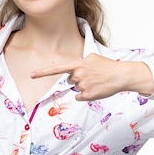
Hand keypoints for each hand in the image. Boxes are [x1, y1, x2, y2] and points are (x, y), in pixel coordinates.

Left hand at [30, 53, 153, 100]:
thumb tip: (72, 70)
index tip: (32, 75)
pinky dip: (86, 94)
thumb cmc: (107, 66)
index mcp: (78, 64)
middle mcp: (78, 75)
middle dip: (78, 78)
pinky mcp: (87, 95)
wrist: (121, 75)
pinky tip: (96, 89)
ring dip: (84, 85)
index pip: (57, 69)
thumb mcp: (92, 58)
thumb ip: (80, 62)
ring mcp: (82, 85)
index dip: (43, 72)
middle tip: (92, 75)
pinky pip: (80, 96)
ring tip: (97, 81)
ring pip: (76, 88)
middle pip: (70, 80)